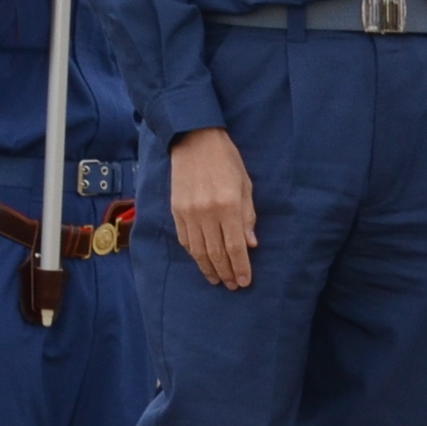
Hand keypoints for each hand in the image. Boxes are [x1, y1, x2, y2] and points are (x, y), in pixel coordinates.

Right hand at [169, 127, 257, 289]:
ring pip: (198, 250)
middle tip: (233, 285)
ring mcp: (188, 213)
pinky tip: (201, 262)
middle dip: (226, 272)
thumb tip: (250, 245)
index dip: (241, 267)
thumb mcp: (245, 185)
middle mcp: (206, 212)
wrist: (194, 140)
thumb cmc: (226, 160)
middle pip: (216, 252)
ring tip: (217, 280)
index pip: (235, 246)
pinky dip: (194, 254)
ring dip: (209, 268)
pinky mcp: (176, 210)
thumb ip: (247, 217)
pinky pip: (185, 240)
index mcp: (228, 205)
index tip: (245, 281)